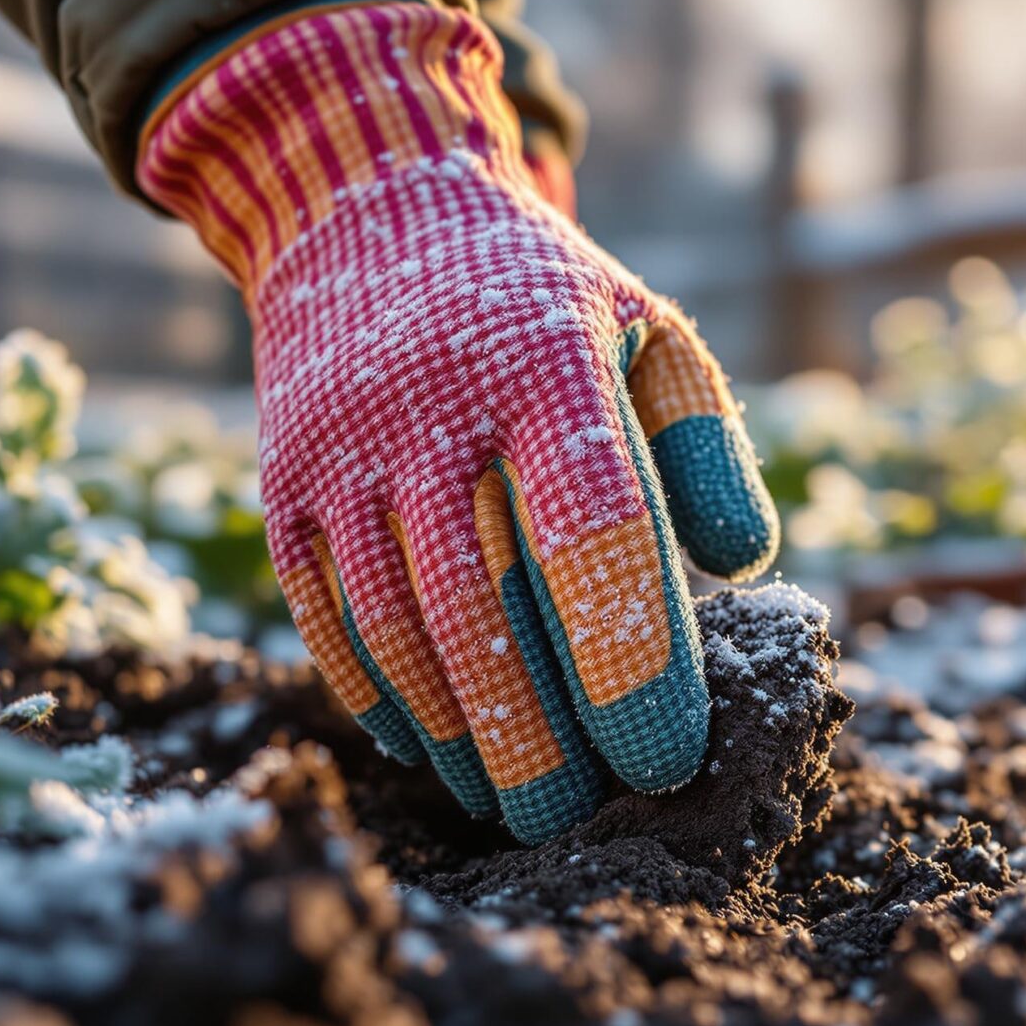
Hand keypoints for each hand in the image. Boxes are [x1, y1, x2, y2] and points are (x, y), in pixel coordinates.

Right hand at [140, 3, 777, 841]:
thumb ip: (706, 448)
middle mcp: (431, 411)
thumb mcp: (648, 331)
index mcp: (545, 370)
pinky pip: (326, 616)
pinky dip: (378, 698)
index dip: (630, 659)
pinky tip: (432, 752)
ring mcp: (343, 452)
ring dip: (459, 736)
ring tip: (517, 803)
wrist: (366, 208)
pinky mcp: (285, 486)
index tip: (666, 757)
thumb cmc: (543, 296)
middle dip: (540, 736)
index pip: (593, 534)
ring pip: (397, 629)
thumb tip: (739, 569)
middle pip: (483, 608)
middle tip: (589, 817)